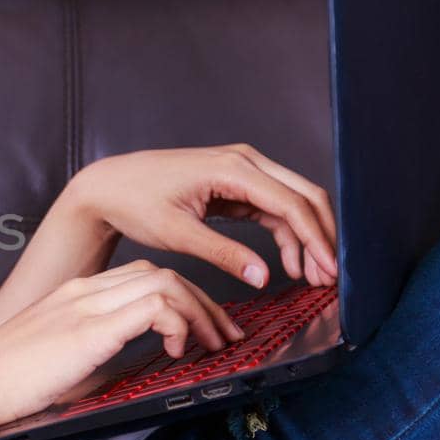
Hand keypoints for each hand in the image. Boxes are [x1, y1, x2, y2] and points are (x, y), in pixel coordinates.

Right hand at [0, 259, 247, 431]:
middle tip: (226, 336)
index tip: (203, 329)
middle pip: (162, 273)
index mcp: (74, 295)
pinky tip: (179, 350)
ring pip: (167, 282)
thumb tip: (136, 367)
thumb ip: (95, 354)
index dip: (183, 298)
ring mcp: (87, 305)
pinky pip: (157, 306)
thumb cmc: (6, 385)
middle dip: (205, 303)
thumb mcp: (61, 362)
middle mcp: (83, 291)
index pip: (142, 276)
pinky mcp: (90, 328)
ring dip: (201, 312)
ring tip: (214, 345)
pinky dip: (180, 324)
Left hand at [65, 143, 338, 290]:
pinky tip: (291, 264)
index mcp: (232, 168)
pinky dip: (287, 235)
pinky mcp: (236, 183)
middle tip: (330, 278)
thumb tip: (264, 277)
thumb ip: (223, 254)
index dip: (317, 240)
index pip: (292, 203)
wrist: (108, 186)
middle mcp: (244, 161)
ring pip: (293, 202)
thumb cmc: (135, 203)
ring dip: (307, 238)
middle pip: (304, 196)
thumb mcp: (177, 234)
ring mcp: (242, 169)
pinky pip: (273, 207)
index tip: (331, 271)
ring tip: (313, 278)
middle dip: (322, 237)